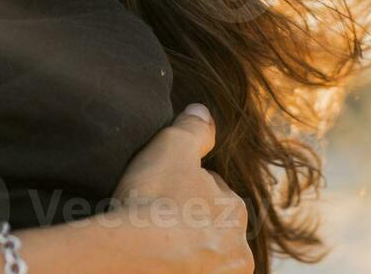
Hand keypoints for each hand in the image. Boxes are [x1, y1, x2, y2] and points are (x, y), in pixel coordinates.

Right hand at [113, 104, 253, 272]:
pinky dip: (176, 266)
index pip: (213, 192)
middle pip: (210, 228)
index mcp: (236, 211)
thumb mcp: (172, 146)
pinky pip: (187, 270)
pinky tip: (156, 261)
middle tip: (156, 216)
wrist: (132, 254)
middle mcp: (238, 251)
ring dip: (185, 248)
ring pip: (202, 255)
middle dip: (190, 222)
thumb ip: (194, 128)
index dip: (184, 186)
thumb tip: (204, 112)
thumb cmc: (154, 198)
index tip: (160, 190)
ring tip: (153, 242)